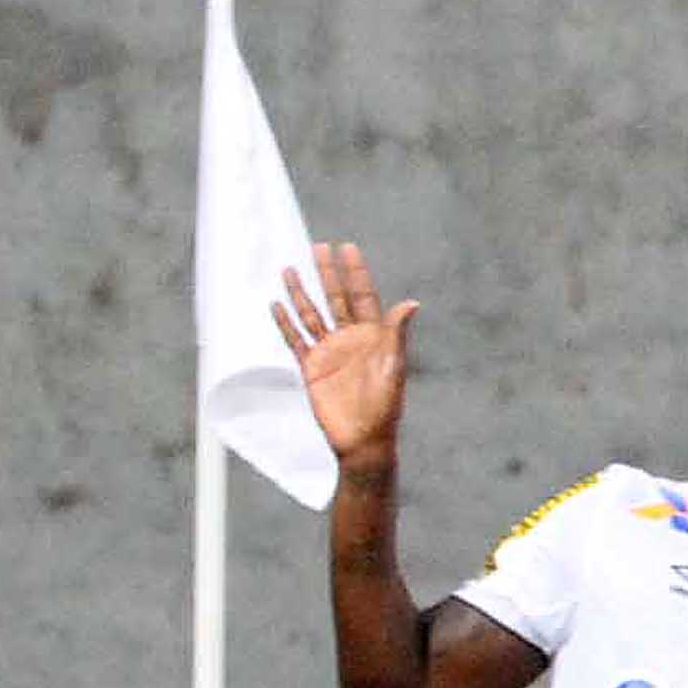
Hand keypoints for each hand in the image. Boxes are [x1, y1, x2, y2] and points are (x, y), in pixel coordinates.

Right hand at [273, 242, 419, 472]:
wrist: (362, 440)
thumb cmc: (384, 407)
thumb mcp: (393, 367)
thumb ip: (396, 334)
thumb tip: (411, 303)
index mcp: (373, 336)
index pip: (362, 296)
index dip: (356, 272)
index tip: (348, 248)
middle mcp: (350, 339)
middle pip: (336, 298)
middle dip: (328, 273)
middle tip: (319, 246)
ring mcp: (329, 352)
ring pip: (312, 315)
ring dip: (302, 293)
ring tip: (290, 268)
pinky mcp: (311, 368)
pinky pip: (295, 341)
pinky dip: (286, 323)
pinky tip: (276, 305)